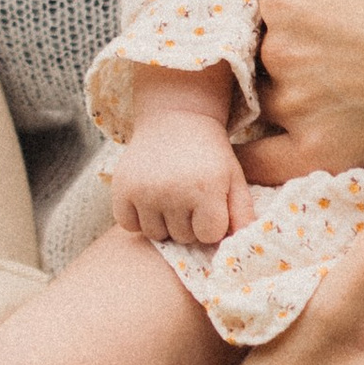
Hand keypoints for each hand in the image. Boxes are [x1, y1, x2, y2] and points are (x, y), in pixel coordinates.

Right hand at [106, 103, 252, 246]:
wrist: (175, 119)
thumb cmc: (209, 155)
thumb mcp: (233, 178)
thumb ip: (243, 213)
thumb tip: (241, 245)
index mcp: (206, 189)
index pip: (209, 236)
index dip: (211, 223)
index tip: (210, 204)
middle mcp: (173, 191)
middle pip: (183, 237)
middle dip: (189, 223)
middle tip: (189, 196)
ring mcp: (144, 191)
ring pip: (156, 234)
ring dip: (164, 222)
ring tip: (170, 196)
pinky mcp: (121, 189)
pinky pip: (129, 225)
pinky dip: (138, 217)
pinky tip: (149, 198)